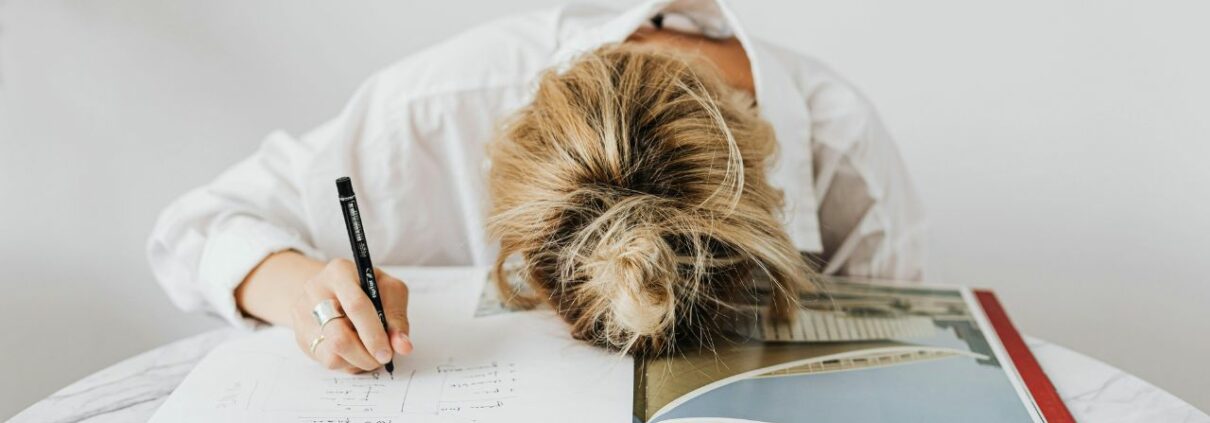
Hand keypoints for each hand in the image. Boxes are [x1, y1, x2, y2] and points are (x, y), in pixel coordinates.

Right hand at [290, 259, 412, 372]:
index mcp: (339, 273)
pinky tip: (356, 353)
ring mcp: (304, 315)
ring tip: (371, 353)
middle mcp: (315, 291)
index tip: (387, 353)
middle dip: (366, 355)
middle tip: (382, 359)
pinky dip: (348, 363)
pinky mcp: (301, 336)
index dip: (374, 334)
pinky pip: (326, 361)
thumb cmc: (367, 289)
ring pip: (332, 354)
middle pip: (339, 337)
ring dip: (359, 362)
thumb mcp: (388, 291)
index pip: (356, 306)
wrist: (333, 289)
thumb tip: (402, 346)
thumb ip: (397, 318)